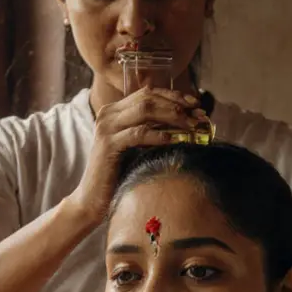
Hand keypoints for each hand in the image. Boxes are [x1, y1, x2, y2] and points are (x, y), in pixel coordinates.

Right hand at [66, 88, 208, 223]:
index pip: (148, 93)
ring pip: (145, 110)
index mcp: (114, 110)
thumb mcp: (137, 146)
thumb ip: (153, 129)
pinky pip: (138, 133)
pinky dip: (159, 134)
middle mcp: (108, 114)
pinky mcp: (108, 145)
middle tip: (199, 115)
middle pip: (148, 98)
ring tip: (191, 125)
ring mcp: (106, 128)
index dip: (174, 95)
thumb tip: (186, 121)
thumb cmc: (119, 174)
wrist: (92, 198)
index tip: (196, 103)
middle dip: (177, 104)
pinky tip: (174, 140)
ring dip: (172, 116)